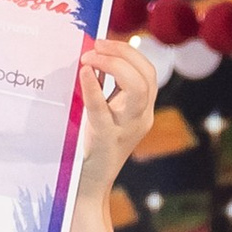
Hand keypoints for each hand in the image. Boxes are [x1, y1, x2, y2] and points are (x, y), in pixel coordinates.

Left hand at [71, 35, 155, 206]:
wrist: (87, 188)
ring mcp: (126, 130)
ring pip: (137, 88)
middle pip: (147, 75)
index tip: (103, 43)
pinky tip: (83, 73)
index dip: (128, 52)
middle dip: (123, 52)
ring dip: (113, 64)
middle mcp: (141, 118)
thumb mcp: (106, 116)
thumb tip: (90, 58)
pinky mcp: (106, 139)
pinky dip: (93, 87)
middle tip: (95, 46)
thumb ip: (106, 91)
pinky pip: (102, 109)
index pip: (148, 71)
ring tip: (89, 58)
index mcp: (143, 111)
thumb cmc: (91, 148)